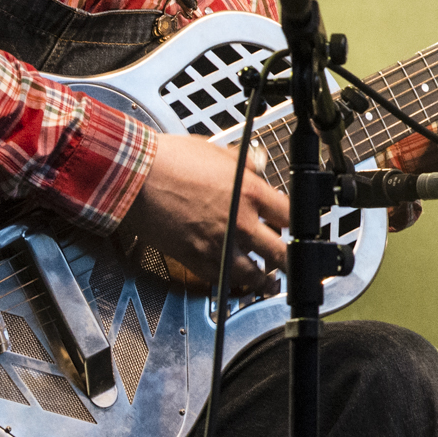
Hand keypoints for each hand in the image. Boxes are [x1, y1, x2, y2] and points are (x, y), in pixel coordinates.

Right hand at [122, 132, 287, 295]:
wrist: (134, 177)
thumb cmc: (170, 161)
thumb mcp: (219, 152)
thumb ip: (245, 166)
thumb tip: (257, 168)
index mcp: (251, 192)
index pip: (292, 215)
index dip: (301, 224)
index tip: (302, 228)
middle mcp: (240, 222)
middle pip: (281, 252)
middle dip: (291, 260)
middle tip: (296, 263)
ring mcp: (219, 245)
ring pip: (256, 275)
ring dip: (267, 280)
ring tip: (272, 281)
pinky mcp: (197, 259)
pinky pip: (224, 280)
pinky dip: (235, 283)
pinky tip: (240, 281)